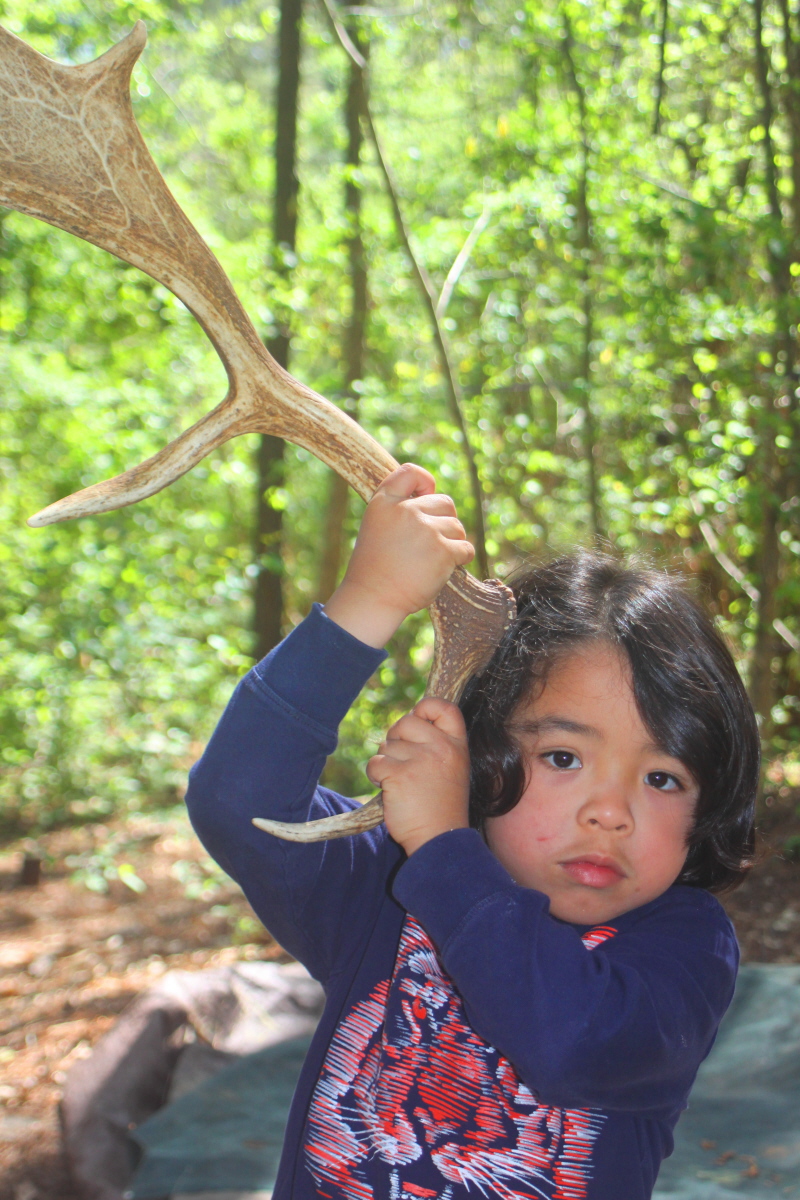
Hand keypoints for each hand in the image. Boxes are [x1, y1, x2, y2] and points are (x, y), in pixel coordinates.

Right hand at [324, 463, 473, 647]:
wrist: (373, 598)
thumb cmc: (375, 567)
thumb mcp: (377, 526)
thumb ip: (399, 508)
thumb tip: (432, 495)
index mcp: (384, 502)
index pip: (410, 472)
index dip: (425, 482)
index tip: (426, 495)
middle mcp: (406, 511)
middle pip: (445, 503)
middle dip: (444, 522)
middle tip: (429, 544)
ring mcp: (426, 530)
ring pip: (457, 528)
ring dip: (452, 543)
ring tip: (430, 561)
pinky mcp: (443, 551)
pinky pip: (466, 549)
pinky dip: (459, 560)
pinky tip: (442, 569)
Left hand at [366, 697, 469, 854]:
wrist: (440, 840)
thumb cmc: (442, 807)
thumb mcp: (453, 769)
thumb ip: (436, 746)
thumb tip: (405, 724)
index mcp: (458, 746)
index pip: (444, 707)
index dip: (425, 707)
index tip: (417, 721)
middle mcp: (442, 748)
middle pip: (406, 721)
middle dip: (396, 739)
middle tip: (402, 762)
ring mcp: (421, 760)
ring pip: (387, 745)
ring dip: (386, 762)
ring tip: (400, 784)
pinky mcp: (400, 775)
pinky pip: (375, 763)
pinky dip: (376, 777)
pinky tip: (389, 791)